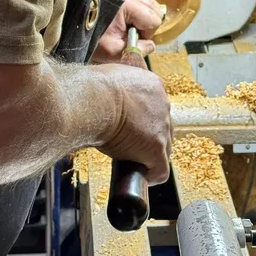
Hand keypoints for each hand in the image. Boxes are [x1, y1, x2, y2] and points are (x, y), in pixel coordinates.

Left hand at [92, 0, 164, 62]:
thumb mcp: (114, 51)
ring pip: (150, 3)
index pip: (154, 19)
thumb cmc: (91, 38)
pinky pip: (140, 0)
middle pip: (155, 9)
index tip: (131, 40)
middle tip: (129, 34)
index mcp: (127, 4)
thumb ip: (137, 50)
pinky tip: (126, 20)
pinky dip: (138, 11)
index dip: (146, 34)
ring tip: (126, 27)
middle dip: (146, 25)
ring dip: (143, 18)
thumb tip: (150, 45)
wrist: (72, 26)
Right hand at [97, 63, 171, 184]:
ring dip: (148, 155)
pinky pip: (161, 170)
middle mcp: (162, 103)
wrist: (93, 100)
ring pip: (164, 148)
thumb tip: (106, 93)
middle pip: (163, 127)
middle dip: (148, 137)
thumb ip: (115, 88)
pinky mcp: (156, 148)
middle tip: (128, 143)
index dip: (143, 120)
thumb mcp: (108, 80)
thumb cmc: (91, 90)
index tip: (130, 126)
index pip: (155, 106)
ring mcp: (162, 127)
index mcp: (152, 84)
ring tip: (131, 160)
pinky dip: (150, 175)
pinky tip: (137, 175)